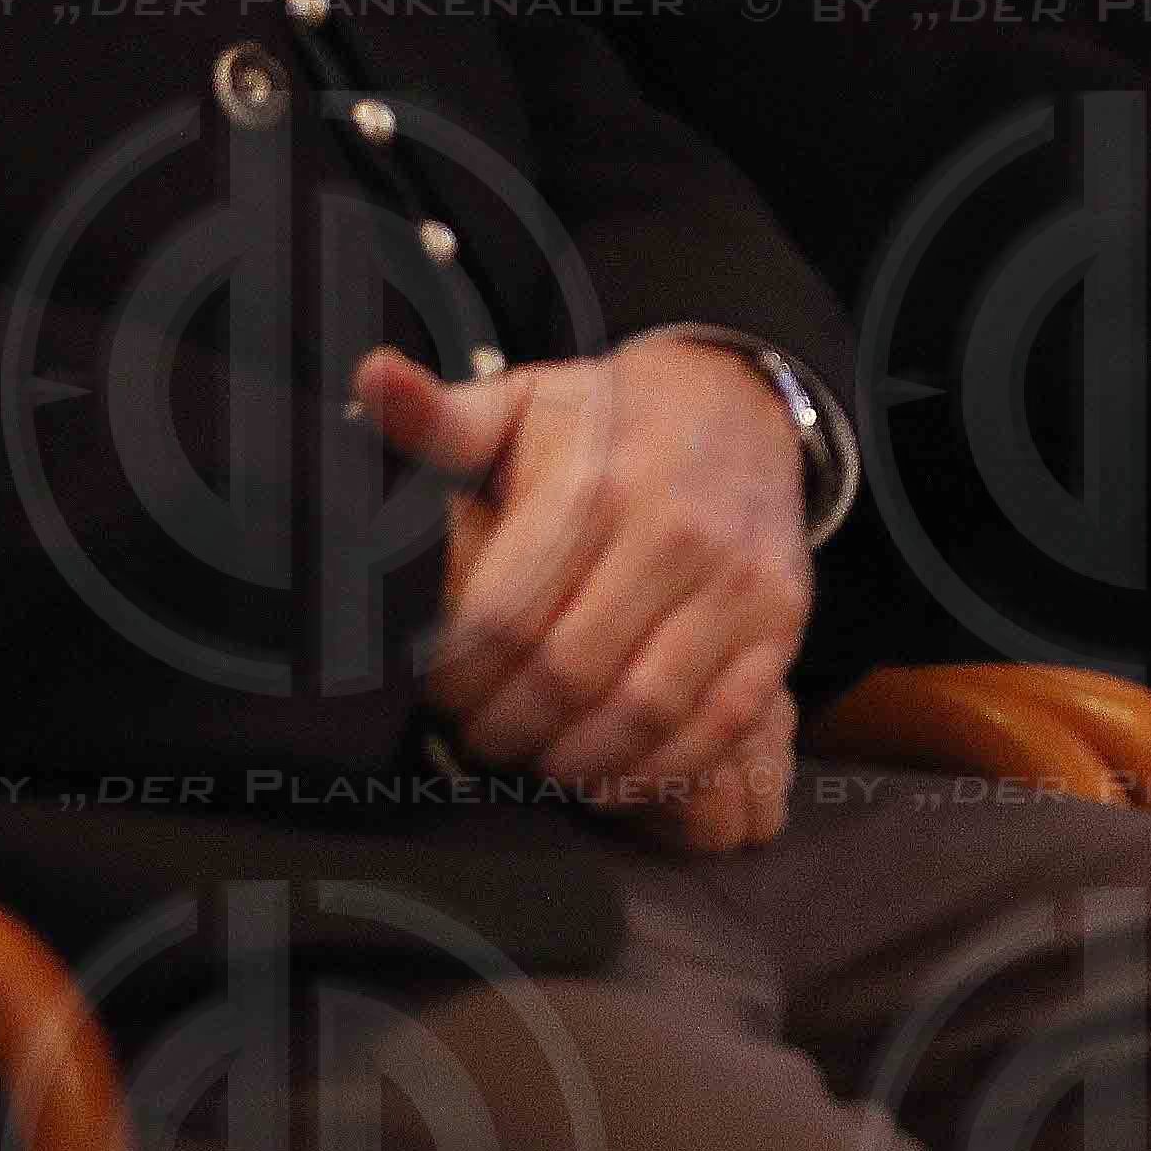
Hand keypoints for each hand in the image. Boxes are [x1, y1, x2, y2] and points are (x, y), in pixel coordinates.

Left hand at [358, 338, 812, 852]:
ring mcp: (736, 580)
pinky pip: (720, 722)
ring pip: (643, 710)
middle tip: (477, 740)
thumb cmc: (604, 424)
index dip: (459, 675)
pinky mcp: (780, 620)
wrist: (739, 409)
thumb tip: (371, 377)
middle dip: (506, 727)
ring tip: (536, 759)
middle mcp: (674, 530)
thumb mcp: (519, 404)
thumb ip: (439, 417)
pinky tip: (610, 773)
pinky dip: (660, 768)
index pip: (506, 613)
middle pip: (568, 672)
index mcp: (597, 480)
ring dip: (575, 759)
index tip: (438, 693)